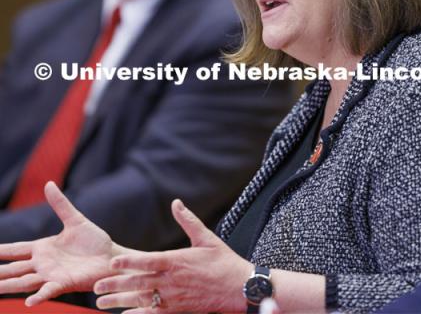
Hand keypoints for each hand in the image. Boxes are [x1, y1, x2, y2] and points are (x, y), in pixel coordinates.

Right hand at [0, 181, 116, 305]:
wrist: (111, 257)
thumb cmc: (94, 241)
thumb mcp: (75, 220)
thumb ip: (60, 204)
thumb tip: (48, 183)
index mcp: (43, 248)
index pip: (15, 250)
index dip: (0, 251)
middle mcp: (43, 264)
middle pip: (13, 269)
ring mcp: (52, 275)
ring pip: (24, 282)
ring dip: (8, 286)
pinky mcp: (64, 283)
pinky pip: (48, 291)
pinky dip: (39, 296)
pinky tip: (28, 302)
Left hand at [94, 199, 252, 312]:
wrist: (239, 288)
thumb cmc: (223, 261)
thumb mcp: (206, 237)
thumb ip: (188, 221)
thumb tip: (176, 203)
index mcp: (177, 261)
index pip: (147, 261)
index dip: (128, 263)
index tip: (111, 263)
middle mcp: (172, 280)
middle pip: (139, 283)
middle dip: (116, 285)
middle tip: (96, 286)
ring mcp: (174, 297)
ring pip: (142, 300)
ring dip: (120, 301)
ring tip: (101, 303)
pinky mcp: (178, 309)